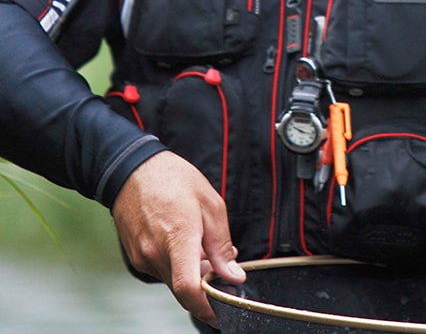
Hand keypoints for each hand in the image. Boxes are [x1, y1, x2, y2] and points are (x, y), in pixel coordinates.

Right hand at [111, 151, 245, 327]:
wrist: (134, 170)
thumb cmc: (174, 180)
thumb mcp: (210, 203)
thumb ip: (221, 245)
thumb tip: (233, 276)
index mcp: (178, 236)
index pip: (188, 288)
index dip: (206, 308)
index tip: (221, 313)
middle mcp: (156, 253)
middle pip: (184, 289)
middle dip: (205, 287)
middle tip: (219, 267)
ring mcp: (143, 257)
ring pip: (174, 281)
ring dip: (192, 274)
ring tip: (201, 244)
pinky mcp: (137, 257)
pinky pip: (162, 271)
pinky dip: (177, 265)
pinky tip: (184, 242)